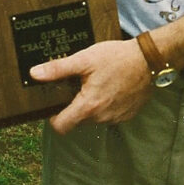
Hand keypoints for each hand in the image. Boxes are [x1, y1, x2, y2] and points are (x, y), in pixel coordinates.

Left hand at [28, 39, 152, 133]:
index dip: (53, 118)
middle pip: (77, 120)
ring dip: (90, 105)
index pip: (61, 127)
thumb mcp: (84, 59)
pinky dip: (105, 105)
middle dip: (73, 106)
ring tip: (94, 83)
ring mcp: (116, 118)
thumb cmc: (116, 58)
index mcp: (88, 106)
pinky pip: (109, 115)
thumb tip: (35, 74)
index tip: (54, 104)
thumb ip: (58, 69)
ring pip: (93, 118)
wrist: (149, 60)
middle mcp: (101, 118)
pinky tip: (109, 86)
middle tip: (76, 85)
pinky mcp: (127, 115)